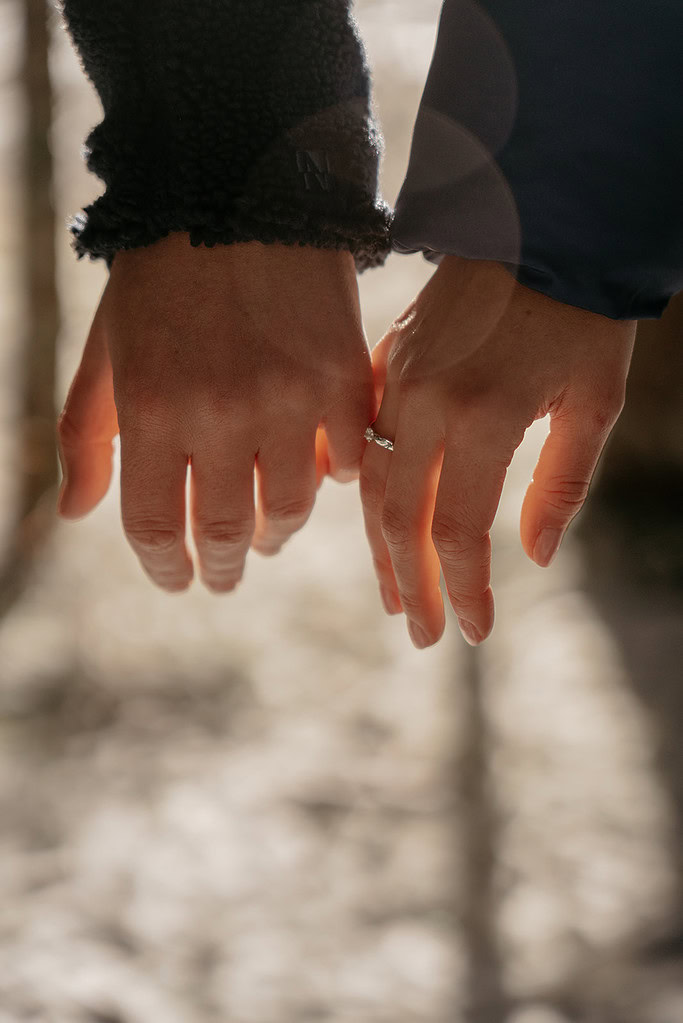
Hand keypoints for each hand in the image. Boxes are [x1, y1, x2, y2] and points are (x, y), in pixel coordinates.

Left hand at [57, 234, 373, 591]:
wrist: (239, 188)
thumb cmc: (160, 274)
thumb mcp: (106, 349)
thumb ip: (88, 435)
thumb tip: (77, 513)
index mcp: (154, 410)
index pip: (158, 527)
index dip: (167, 569)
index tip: (179, 581)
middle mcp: (222, 413)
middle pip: (229, 529)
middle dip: (224, 564)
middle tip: (225, 575)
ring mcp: (289, 398)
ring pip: (291, 506)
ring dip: (276, 531)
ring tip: (268, 533)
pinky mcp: (342, 378)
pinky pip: (344, 459)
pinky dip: (329, 477)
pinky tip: (317, 476)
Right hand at [360, 255, 635, 647]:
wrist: (545, 220)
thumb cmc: (585, 313)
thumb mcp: (594, 401)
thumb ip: (559, 484)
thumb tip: (528, 557)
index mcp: (482, 415)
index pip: (454, 530)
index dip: (462, 589)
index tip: (474, 630)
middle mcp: (425, 402)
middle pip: (401, 519)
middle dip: (412, 586)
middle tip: (425, 634)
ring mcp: (398, 380)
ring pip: (373, 485)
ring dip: (383, 547)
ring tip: (396, 595)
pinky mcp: (387, 360)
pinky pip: (362, 437)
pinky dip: (366, 488)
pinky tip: (375, 522)